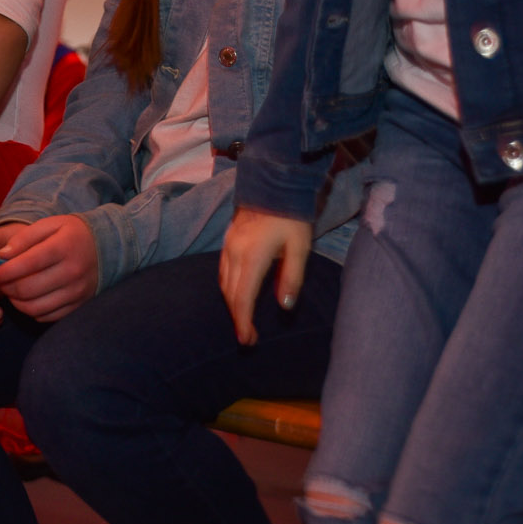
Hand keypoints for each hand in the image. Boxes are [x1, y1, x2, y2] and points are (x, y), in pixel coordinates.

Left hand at [0, 216, 100, 323]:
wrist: (109, 247)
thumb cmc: (73, 234)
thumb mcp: (51, 224)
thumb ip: (24, 237)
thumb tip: (2, 255)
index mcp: (64, 248)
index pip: (27, 264)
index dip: (4, 272)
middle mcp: (72, 272)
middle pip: (28, 289)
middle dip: (6, 288)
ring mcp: (77, 292)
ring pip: (35, 307)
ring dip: (16, 302)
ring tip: (11, 290)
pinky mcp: (79, 305)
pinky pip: (47, 316)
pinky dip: (31, 311)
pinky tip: (28, 298)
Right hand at [219, 208, 312, 345]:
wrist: (273, 183)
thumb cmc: (291, 217)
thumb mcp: (299, 247)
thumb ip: (292, 278)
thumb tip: (284, 307)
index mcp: (252, 258)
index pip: (243, 298)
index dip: (243, 322)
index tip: (247, 340)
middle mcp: (234, 254)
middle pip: (230, 294)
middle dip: (237, 318)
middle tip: (248, 338)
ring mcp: (228, 246)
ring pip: (224, 283)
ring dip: (232, 304)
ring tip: (243, 320)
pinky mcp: (228, 240)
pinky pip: (223, 271)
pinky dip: (228, 289)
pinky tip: (238, 294)